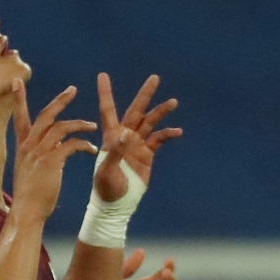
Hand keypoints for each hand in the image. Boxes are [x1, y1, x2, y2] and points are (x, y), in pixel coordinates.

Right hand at [11, 79, 97, 220]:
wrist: (27, 212)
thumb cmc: (30, 196)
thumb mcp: (29, 170)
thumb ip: (38, 155)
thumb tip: (51, 146)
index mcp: (22, 147)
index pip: (19, 117)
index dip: (18, 99)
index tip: (17, 81)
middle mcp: (29, 146)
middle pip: (45, 115)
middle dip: (60, 100)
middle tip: (73, 90)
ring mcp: (40, 152)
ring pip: (61, 126)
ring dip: (80, 124)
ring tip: (93, 127)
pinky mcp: (52, 161)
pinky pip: (71, 144)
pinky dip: (83, 144)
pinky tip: (90, 150)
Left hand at [93, 73, 181, 201]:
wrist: (117, 203)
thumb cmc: (106, 188)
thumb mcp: (107, 170)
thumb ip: (116, 152)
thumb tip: (127, 135)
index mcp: (111, 137)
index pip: (108, 110)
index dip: (106, 93)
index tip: (102, 75)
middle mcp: (124, 137)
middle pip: (136, 110)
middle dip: (145, 94)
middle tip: (154, 77)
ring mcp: (137, 145)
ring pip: (151, 122)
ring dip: (161, 112)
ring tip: (173, 102)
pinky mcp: (147, 154)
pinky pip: (160, 139)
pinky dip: (168, 134)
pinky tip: (177, 131)